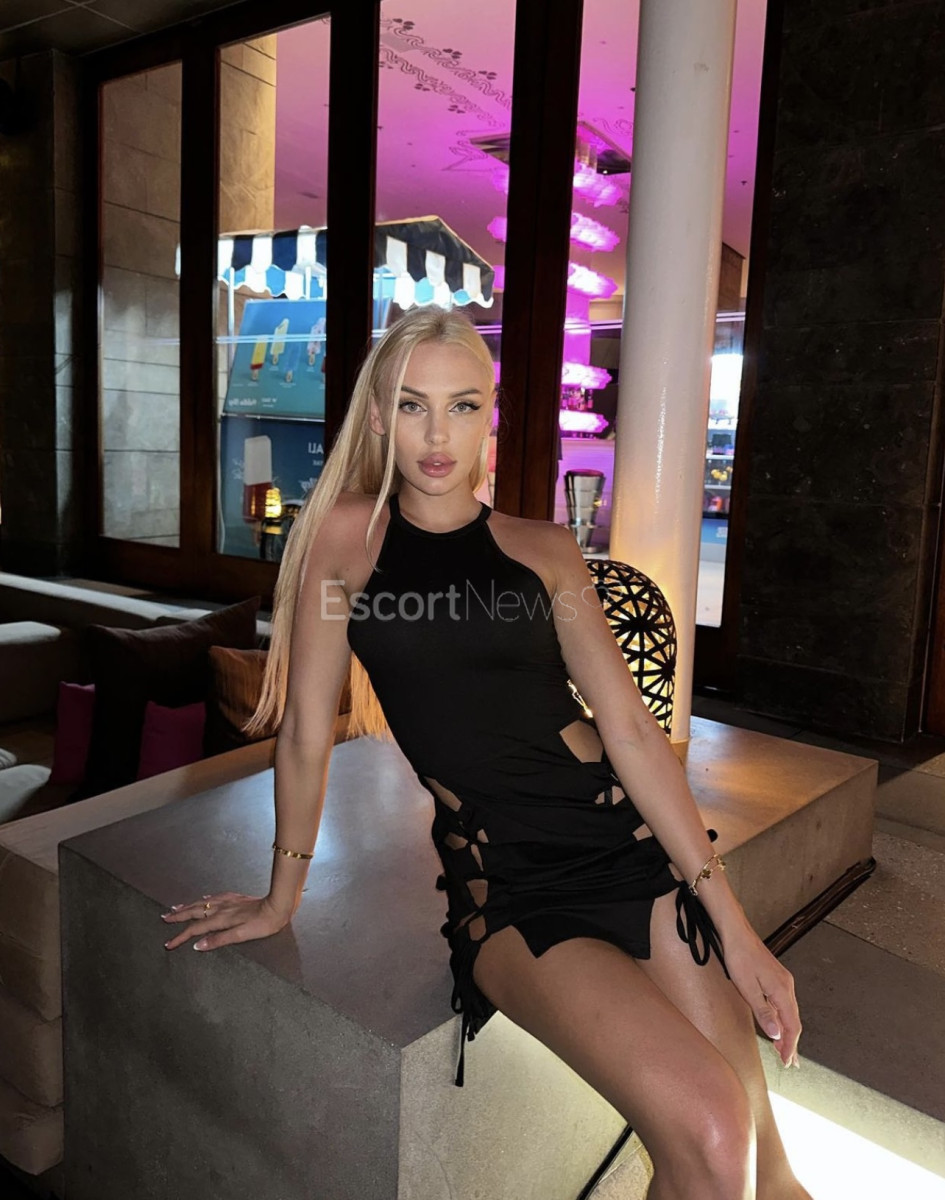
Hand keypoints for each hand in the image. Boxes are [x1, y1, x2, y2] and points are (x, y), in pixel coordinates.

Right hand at [160, 892, 290, 951]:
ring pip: (202, 903)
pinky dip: (204, 899)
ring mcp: (228, 901)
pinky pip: (215, 897)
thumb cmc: (262, 924)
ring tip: (175, 907)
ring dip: (187, 906)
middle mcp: (221, 908)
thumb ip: (219, 940)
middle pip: (194, 912)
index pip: (195, 929)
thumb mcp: (242, 936)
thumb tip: (198, 945)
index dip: (180, 937)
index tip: (168, 944)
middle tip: (164, 918)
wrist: (278, 906)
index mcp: (220, 919)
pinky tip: (204, 899)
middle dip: (178, 916)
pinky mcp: (235, 898)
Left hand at [721, 929, 801, 1067]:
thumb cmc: (739, 957)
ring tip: (784, 1049)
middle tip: (789, 1062)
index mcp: (782, 991)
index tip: (787, 1062)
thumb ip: (763, 1012)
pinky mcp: (776, 977)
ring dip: (787, 1032)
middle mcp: (787, 986)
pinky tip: (778, 1024)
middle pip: (794, 1021)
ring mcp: (782, 980)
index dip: (790, 1046)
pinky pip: (783, 1003)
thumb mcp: (747, 988)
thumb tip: (776, 1035)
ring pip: (789, 1012)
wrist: (735, 931)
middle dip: (791, 1043)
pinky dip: (783, 1018)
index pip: (792, 1026)